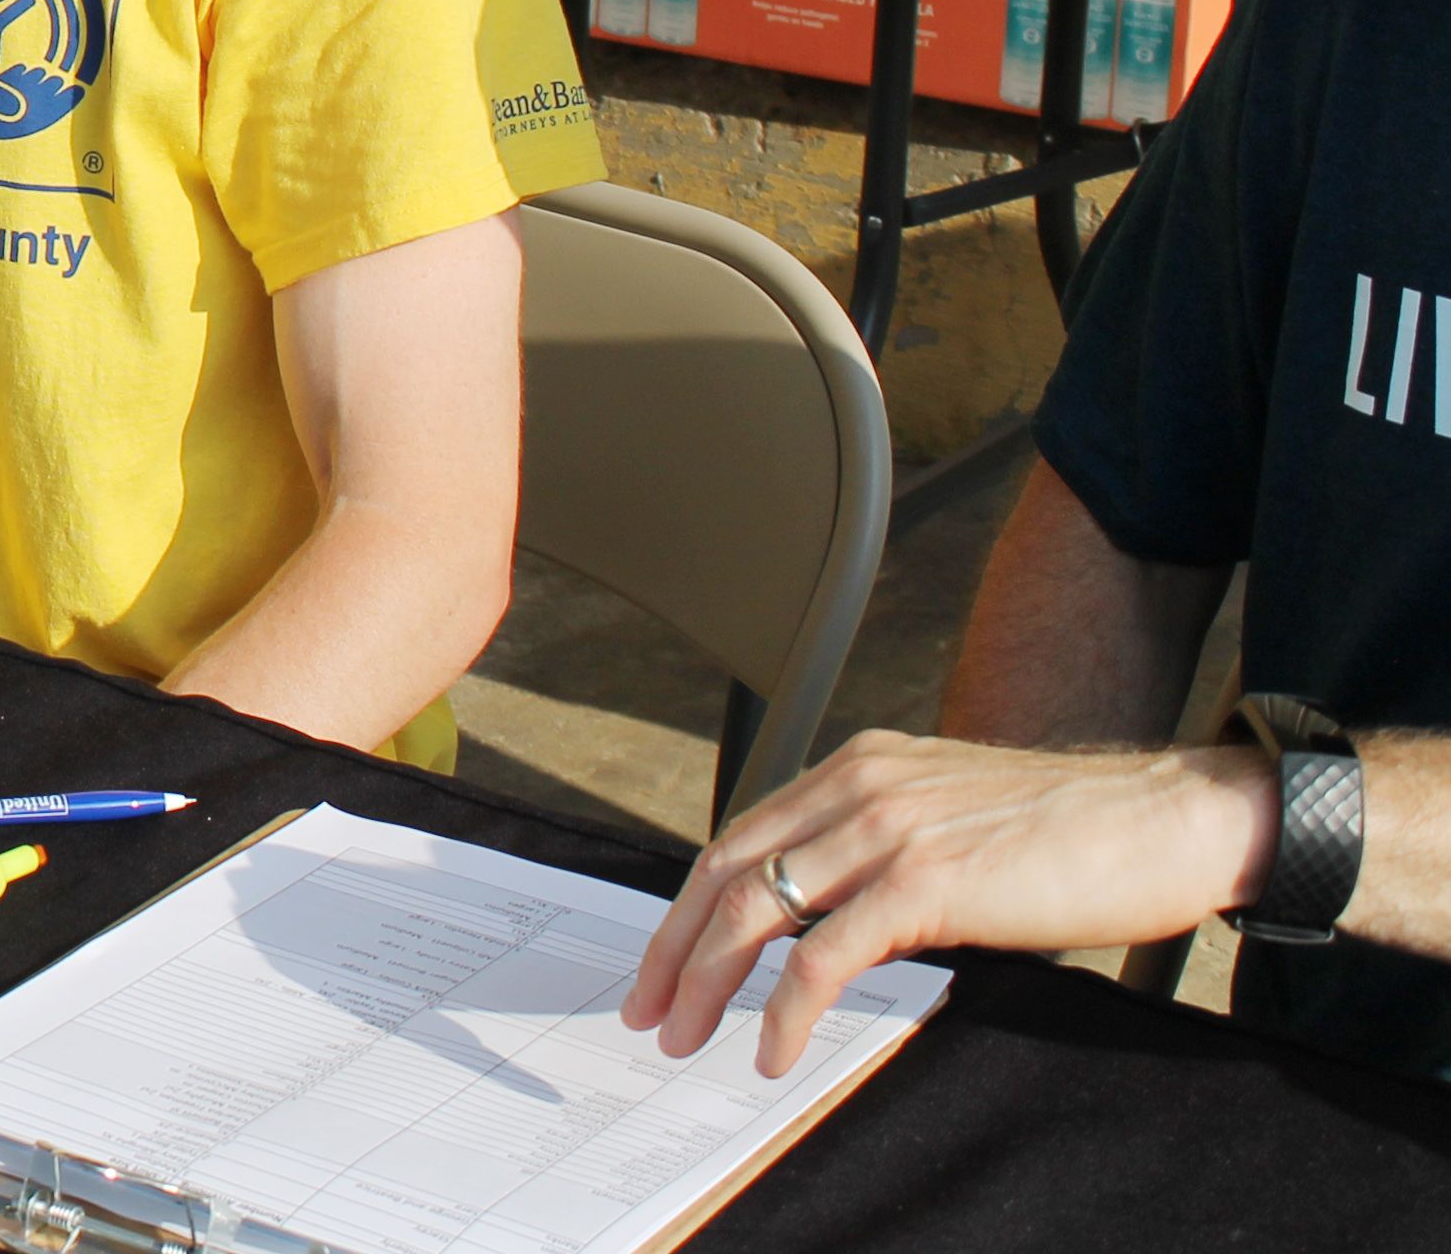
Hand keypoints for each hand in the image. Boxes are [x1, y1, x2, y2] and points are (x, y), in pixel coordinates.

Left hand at [624, 731, 1273, 1076]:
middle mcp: (857, 786)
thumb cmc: (1075, 833)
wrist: (1166, 818)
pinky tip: (772, 1048)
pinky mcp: (923, 882)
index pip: (741, 837)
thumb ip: (882, 851)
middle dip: (675, 946)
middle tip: (649, 1007)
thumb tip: (829, 923)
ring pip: (755, 910)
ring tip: (687, 1035)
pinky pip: (822, 956)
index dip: (691, 904)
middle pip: (725, 870)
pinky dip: (783, 1008)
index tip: (666, 958)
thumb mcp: (949, 821)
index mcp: (858, 768)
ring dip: (708, 980)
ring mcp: (886, 830)